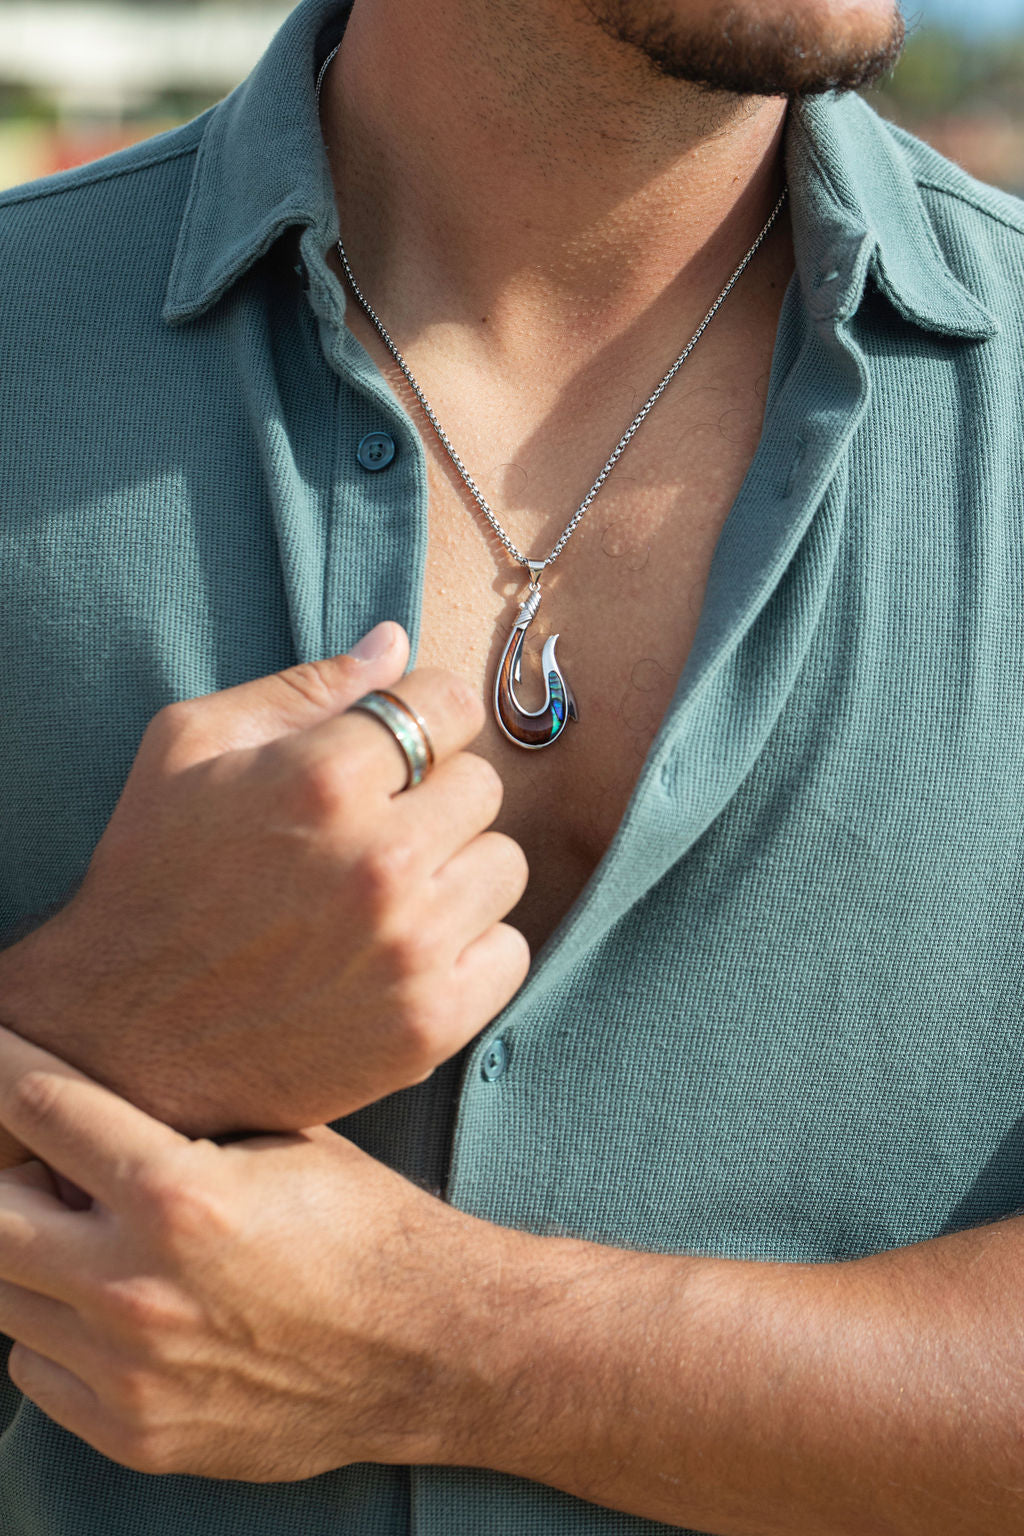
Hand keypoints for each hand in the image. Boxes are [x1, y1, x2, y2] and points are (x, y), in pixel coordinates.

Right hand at [0, 623, 529, 1135]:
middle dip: (435, 797)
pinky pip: (510, 953)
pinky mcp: (428, 1025)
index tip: (399, 752)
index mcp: (322, 778)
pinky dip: (469, 950)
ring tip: (391, 894)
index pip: (451, 704)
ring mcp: (409, 949)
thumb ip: (306, 687)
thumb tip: (397, 640)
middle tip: (379, 830)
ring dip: (457, 872)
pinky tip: (407, 953)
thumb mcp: (189, 749)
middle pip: (484, 786)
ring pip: (504, 866)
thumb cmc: (149, 876)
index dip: (425, 720)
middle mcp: (379, 861)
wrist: (118, 1039)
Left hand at [0, 1027, 501, 1480]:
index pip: (40, 1108)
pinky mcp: (134, 1432)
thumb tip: (82, 1108)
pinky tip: (104, 1300)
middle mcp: (136, 1287)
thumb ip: (174, 1123)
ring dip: (25, 1250)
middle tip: (32, 1156)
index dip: (0, 1062)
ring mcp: (129, 1370)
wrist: (427, 1347)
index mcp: (178, 1196)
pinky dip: (49, 1326)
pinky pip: (34, 1369)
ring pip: (2, 1297)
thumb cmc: (362, 1228)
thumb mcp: (278, 1141)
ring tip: (81, 1227)